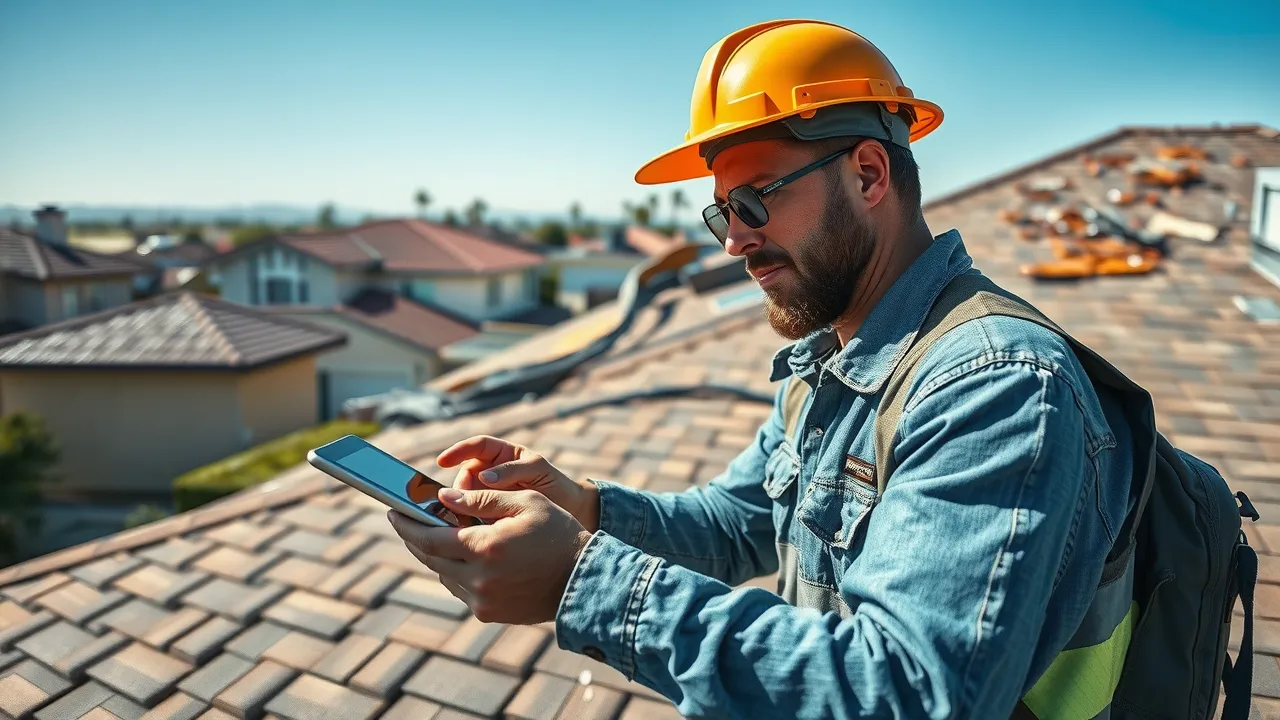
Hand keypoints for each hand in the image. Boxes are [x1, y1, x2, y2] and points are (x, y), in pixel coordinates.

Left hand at [387, 487, 591, 624]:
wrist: (584, 581)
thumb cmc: (558, 535)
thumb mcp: (525, 503)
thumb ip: (481, 500)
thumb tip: (444, 498)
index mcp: (485, 548)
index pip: (428, 537)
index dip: (406, 524)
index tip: (392, 510)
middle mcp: (478, 579)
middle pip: (429, 557)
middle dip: (414, 537)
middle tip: (405, 520)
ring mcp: (482, 600)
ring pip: (443, 574)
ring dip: (435, 554)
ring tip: (436, 534)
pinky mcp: (488, 613)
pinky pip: (460, 589)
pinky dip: (455, 571)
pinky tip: (462, 556)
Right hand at [437, 435, 599, 532]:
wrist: (572, 514)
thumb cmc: (557, 486)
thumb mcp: (539, 472)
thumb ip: (513, 470)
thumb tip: (484, 477)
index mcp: (502, 455)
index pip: (475, 446)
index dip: (457, 451)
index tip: (442, 461)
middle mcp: (491, 473)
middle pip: (464, 476)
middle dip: (458, 487)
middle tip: (456, 502)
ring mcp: (489, 496)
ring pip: (464, 499)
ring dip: (460, 507)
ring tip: (461, 519)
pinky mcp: (489, 517)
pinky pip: (472, 516)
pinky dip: (468, 522)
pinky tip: (467, 529)